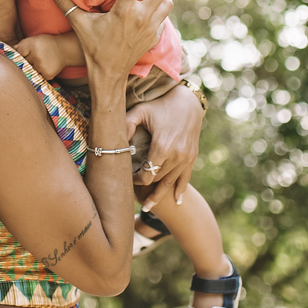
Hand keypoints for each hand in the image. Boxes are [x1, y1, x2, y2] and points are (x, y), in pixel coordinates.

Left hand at [15, 35, 65, 80]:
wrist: (64, 49)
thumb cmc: (46, 44)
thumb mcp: (33, 40)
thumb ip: (21, 45)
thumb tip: (8, 51)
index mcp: (31, 45)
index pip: (18, 54)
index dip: (20, 55)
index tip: (24, 55)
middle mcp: (36, 56)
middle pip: (23, 64)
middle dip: (26, 63)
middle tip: (33, 59)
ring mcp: (42, 66)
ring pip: (29, 72)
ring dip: (32, 70)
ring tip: (40, 63)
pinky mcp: (47, 74)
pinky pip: (37, 77)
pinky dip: (39, 74)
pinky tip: (44, 68)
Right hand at [38, 0, 172, 77]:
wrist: (109, 74)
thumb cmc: (93, 47)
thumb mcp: (79, 24)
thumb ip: (63, 3)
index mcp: (124, 10)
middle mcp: (142, 17)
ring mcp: (152, 28)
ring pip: (167, 3)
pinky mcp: (156, 37)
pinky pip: (164, 19)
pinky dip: (158, 12)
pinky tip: (147, 12)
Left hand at [127, 84, 203, 208]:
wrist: (188, 101)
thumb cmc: (160, 105)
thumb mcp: (140, 111)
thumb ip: (126, 124)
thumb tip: (115, 141)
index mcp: (163, 147)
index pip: (147, 174)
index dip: (137, 180)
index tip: (129, 179)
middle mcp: (176, 156)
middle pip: (158, 179)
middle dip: (146, 187)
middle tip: (133, 193)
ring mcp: (186, 157)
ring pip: (170, 182)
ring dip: (160, 195)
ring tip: (148, 206)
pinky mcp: (192, 157)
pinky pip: (186, 178)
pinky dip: (180, 191)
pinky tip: (176, 202)